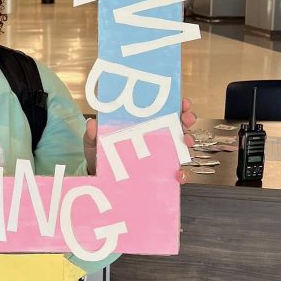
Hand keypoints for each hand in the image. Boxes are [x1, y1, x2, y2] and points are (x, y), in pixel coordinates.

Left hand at [82, 98, 197, 177]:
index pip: (162, 110)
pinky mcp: (160, 173)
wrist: (99, 179)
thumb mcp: (94, 142)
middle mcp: (155, 137)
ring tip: (186, 141)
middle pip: (177, 124)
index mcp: (141, 124)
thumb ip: (92, 134)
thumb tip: (92, 123)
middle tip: (187, 118)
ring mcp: (159, 154)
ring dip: (187, 141)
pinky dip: (181, 174)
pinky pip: (175, 173)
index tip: (183, 102)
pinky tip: (178, 174)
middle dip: (186, 119)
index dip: (176, 103)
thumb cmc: (100, 154)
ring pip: (181, 145)